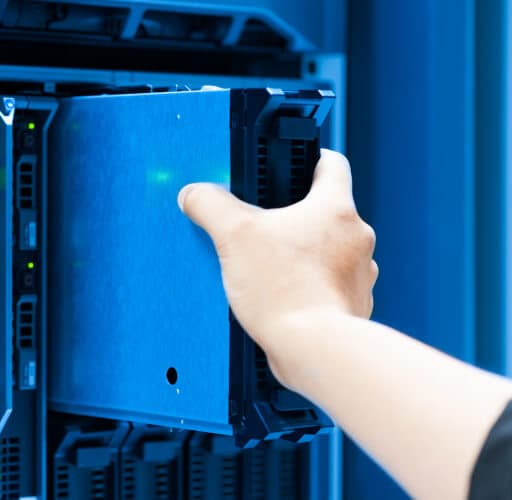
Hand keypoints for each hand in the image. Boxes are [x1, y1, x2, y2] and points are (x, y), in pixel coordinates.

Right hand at [178, 149, 377, 385]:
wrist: (314, 349)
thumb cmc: (286, 290)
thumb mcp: (234, 235)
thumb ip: (211, 205)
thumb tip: (195, 194)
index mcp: (335, 208)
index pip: (332, 163)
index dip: (310, 159)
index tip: (292, 166)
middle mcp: (356, 238)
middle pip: (325, 211)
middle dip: (293, 217)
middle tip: (263, 226)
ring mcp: (358, 274)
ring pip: (328, 251)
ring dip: (302, 255)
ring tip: (269, 267)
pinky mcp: (352, 304)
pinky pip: (328, 285)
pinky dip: (308, 286)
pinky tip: (281, 296)